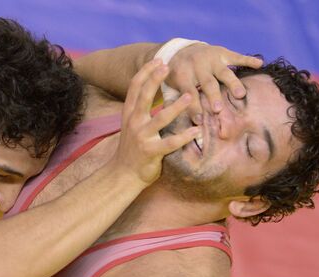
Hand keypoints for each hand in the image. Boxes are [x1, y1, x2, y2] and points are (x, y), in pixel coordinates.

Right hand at [113, 59, 199, 185]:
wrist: (122, 174)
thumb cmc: (132, 149)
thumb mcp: (132, 126)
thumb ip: (140, 111)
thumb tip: (152, 92)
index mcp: (129, 114)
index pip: (135, 88)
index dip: (146, 72)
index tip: (158, 59)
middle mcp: (134, 123)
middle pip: (144, 96)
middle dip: (155, 79)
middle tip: (169, 66)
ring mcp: (142, 137)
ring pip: (160, 118)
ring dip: (176, 107)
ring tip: (190, 96)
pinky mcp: (151, 152)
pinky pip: (170, 143)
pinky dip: (184, 137)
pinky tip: (196, 131)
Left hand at [166, 44, 261, 122]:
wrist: (180, 51)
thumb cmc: (177, 76)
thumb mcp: (171, 86)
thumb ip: (176, 101)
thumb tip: (178, 127)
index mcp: (183, 75)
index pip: (189, 93)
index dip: (194, 107)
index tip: (199, 121)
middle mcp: (198, 66)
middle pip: (208, 83)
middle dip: (214, 96)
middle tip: (219, 109)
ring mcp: (211, 58)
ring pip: (223, 72)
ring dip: (232, 83)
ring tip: (240, 95)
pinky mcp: (222, 52)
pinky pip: (237, 56)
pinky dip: (248, 60)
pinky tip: (260, 64)